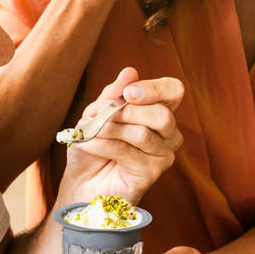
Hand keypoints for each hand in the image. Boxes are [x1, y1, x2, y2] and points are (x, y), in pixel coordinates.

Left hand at [58, 67, 183, 206]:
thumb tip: (130, 72)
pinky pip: (128, 151)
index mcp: (158, 109)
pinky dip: (101, 144)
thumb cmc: (92, 145)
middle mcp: (168, 132)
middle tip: (99, 115)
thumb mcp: (97, 113)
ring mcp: (163, 154)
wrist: (80, 181)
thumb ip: (113, 94)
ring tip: (89, 131)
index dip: (154, 89)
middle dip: (125, 112)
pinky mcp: (152, 173)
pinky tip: (86, 143)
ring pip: (142, 133)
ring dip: (107, 129)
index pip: (173, 90)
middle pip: (161, 114)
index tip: (128, 93)